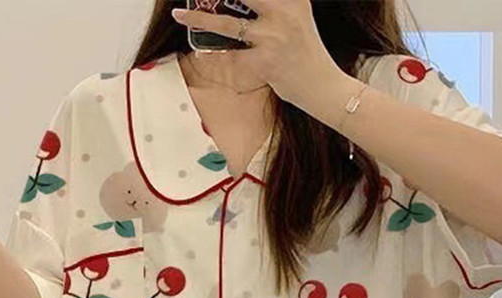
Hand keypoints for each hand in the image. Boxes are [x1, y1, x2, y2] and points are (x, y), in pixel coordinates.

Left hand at [171, 0, 348, 108]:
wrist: (321, 85)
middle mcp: (284, 12)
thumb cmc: (305, 51)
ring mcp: (273, 37)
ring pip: (228, 24)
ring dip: (200, 18)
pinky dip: (215, 58)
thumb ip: (277, 3)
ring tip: (180, 14)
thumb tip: (244, 2)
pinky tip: (201, 54)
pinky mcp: (265, 62)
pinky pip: (231, 58)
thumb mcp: (298, 15)